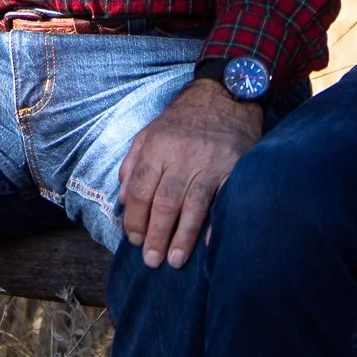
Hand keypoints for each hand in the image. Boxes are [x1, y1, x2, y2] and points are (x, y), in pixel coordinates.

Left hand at [117, 79, 263, 268]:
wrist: (225, 95)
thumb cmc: (184, 119)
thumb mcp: (149, 132)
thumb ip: (132, 163)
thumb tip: (122, 198)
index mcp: (157, 147)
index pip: (140, 190)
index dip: (134, 219)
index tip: (133, 240)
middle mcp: (181, 156)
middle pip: (164, 203)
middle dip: (156, 235)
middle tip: (151, 260)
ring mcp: (210, 163)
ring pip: (192, 206)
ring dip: (182, 237)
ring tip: (175, 261)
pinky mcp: (234, 167)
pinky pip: (223, 199)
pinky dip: (217, 222)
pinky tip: (209, 244)